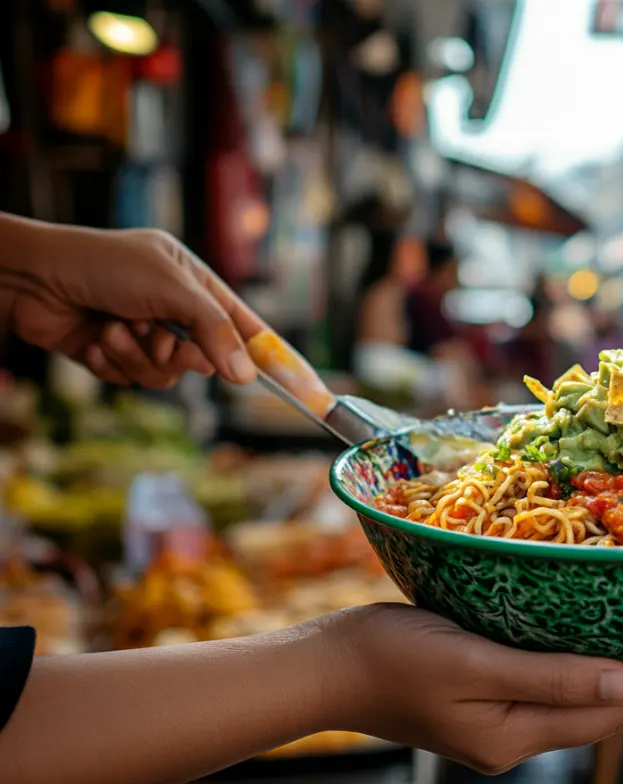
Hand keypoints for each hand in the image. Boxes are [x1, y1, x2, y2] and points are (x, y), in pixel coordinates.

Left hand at [0, 215, 263, 386]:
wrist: (30, 278)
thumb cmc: (101, 266)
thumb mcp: (170, 290)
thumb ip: (213, 332)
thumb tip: (247, 377)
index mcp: (195, 283)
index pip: (245, 325)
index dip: (272, 357)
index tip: (304, 390)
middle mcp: (173, 310)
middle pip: (207, 359)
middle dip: (179, 353)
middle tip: (158, 337)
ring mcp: (144, 334)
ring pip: (166, 375)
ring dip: (138, 356)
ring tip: (113, 328)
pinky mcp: (115, 356)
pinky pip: (133, 381)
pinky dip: (114, 363)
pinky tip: (94, 339)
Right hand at [320, 604, 622, 773]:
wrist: (328, 668)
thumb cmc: (395, 658)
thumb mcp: (475, 665)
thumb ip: (551, 677)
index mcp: (517, 733)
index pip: (611, 713)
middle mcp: (513, 736)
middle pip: (599, 713)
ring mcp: (495, 723)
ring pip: (575, 702)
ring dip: (619, 682)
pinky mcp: (479, 702)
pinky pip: (546, 689)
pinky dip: (578, 672)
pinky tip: (590, 651)